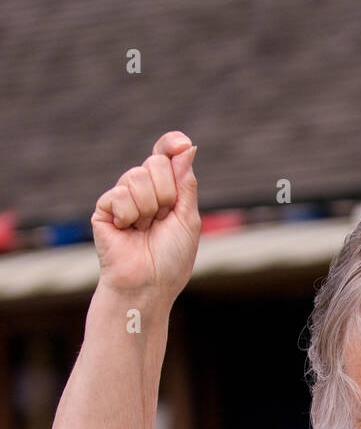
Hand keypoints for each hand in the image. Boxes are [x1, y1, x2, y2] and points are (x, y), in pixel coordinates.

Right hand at [90, 131, 200, 299]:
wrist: (148, 284)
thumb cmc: (171, 259)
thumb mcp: (187, 219)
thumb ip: (186, 183)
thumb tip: (186, 147)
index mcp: (165, 192)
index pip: (165, 156)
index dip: (171, 145)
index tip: (181, 144)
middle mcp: (143, 191)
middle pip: (155, 163)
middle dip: (166, 193)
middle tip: (162, 220)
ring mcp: (122, 198)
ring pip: (137, 176)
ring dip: (148, 208)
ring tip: (144, 229)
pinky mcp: (104, 208)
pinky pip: (119, 194)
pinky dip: (129, 216)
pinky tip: (127, 231)